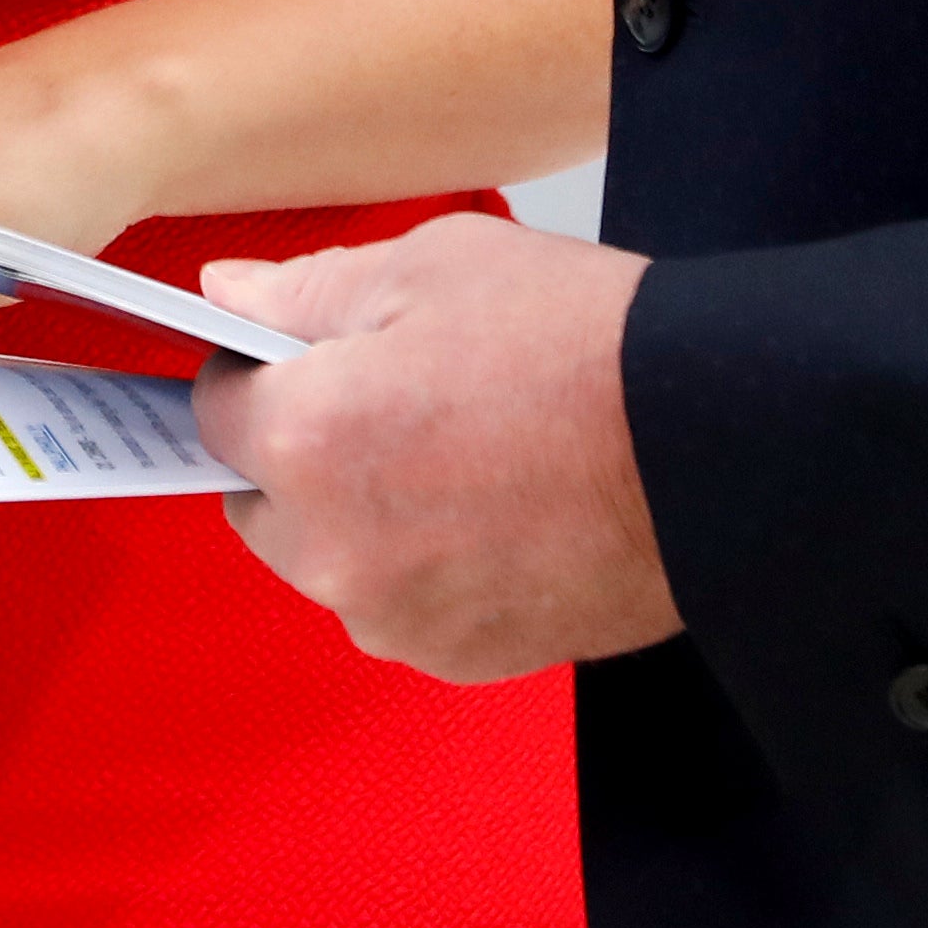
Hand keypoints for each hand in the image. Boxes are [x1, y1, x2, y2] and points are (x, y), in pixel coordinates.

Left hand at [186, 215, 677, 678]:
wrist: (715, 450)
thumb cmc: (576, 343)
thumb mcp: (427, 268)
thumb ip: (303, 291)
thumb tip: (223, 295)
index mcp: (307, 444)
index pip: (213, 413)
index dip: (254, 372)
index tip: (301, 355)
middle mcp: (336, 553)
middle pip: (261, 500)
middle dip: (298, 450)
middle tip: (387, 397)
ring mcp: (401, 620)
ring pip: (332, 559)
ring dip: (360, 514)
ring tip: (455, 451)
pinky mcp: (464, 659)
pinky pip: (402, 604)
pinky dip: (424, 564)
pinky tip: (493, 507)